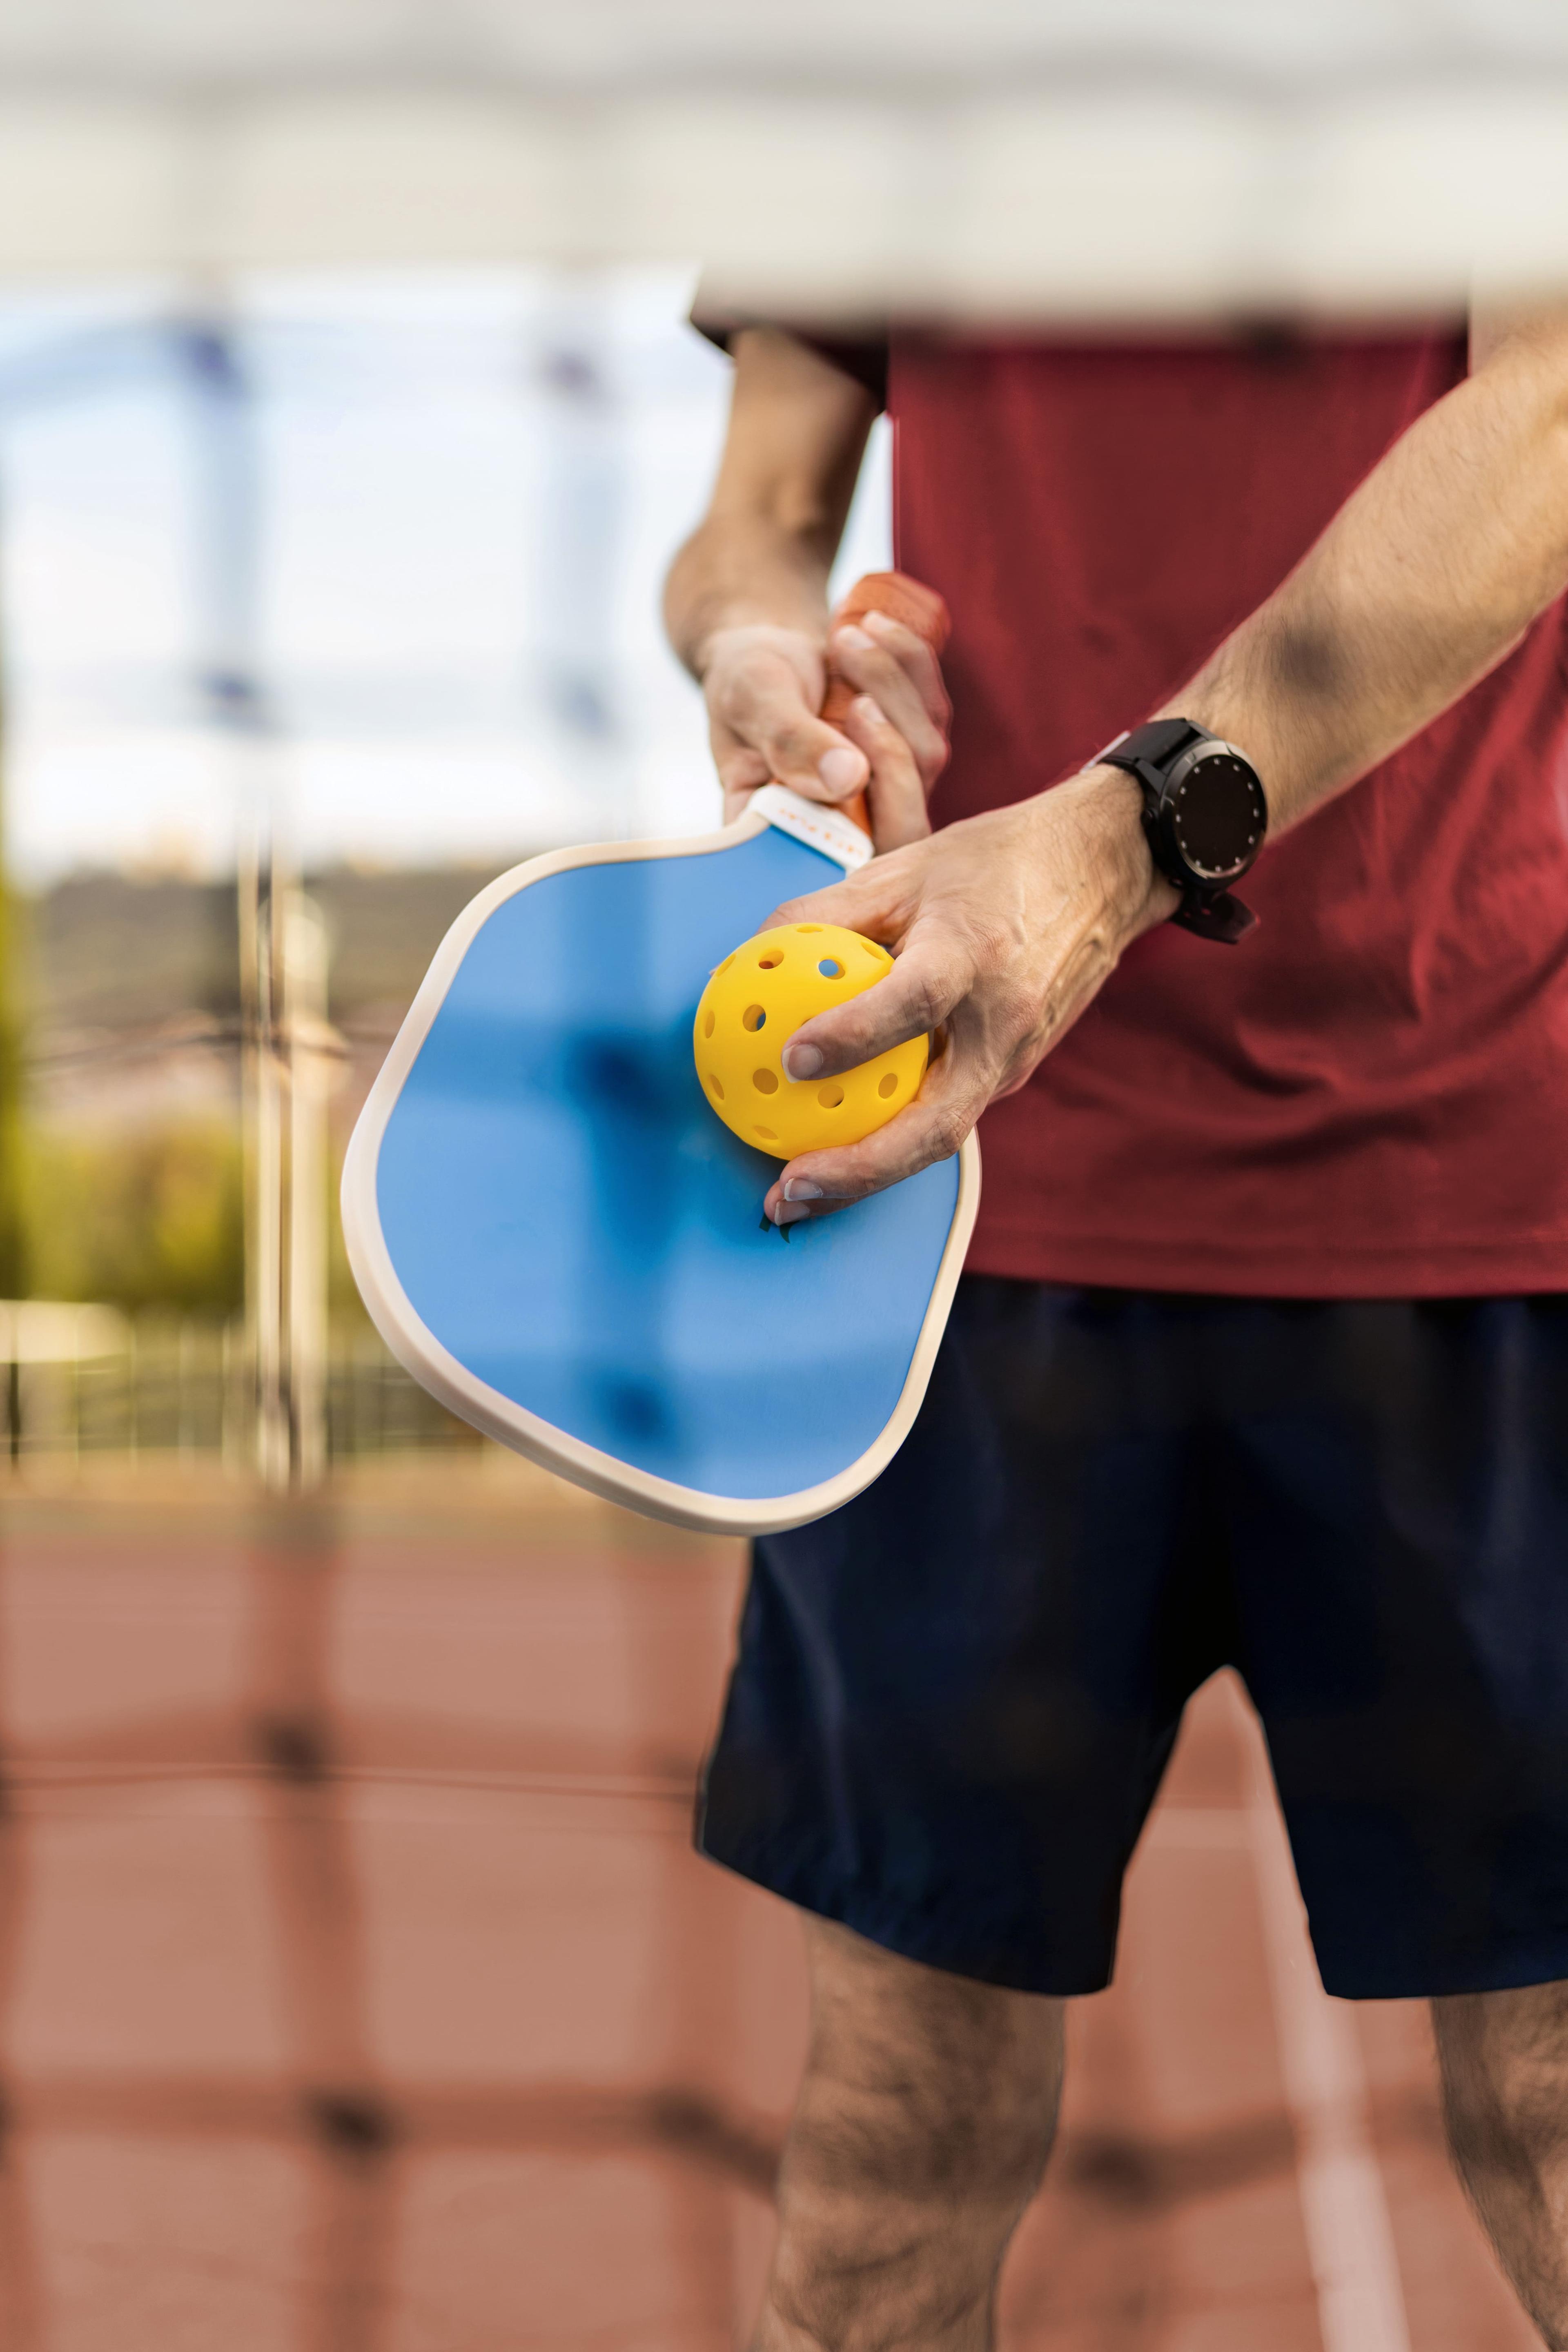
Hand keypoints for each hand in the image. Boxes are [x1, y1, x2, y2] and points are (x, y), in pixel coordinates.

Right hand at [698, 607, 950, 852]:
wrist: (765, 648)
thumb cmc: (743, 681)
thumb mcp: (752, 700)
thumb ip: (791, 740)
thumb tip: (849, 778)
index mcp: (787, 836)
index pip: (840, 868)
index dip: (863, 829)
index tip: (847, 745)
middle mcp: (843, 829)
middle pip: (903, 820)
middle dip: (886, 736)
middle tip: (846, 670)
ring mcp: (883, 794)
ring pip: (925, 757)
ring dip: (892, 683)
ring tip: (847, 635)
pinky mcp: (910, 753)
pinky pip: (935, 715)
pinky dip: (911, 664)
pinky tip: (877, 630)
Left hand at [758, 769, 1178, 1224]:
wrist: (1105, 869)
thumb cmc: (996, 862)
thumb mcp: (903, 867)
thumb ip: (824, 914)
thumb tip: (747, 960)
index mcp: (974, 954)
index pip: (914, 1003)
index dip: (852, 1036)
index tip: (791, 1058)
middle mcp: (1003, 1021)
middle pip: (936, 1124)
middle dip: (859, 1170)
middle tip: (789, 1191)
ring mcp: (1016, 1057)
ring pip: (940, 1136)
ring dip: (868, 1174)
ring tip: (796, 1193)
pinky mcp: (1016, 1072)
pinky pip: (947, 1113)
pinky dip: (892, 1139)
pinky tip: (838, 1148)